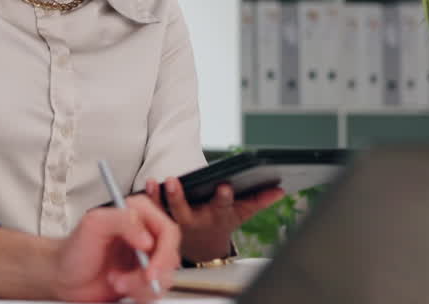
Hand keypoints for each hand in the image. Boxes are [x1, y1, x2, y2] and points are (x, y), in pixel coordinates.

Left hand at [50, 195, 180, 301]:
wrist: (64, 277)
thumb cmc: (73, 249)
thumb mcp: (93, 224)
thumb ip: (121, 220)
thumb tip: (147, 238)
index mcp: (136, 214)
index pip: (167, 230)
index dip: (163, 252)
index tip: (149, 268)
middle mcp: (144, 234)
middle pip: (170, 256)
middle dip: (150, 274)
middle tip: (130, 281)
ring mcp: (145, 258)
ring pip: (165, 276)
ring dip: (139, 285)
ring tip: (116, 281)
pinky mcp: (143, 278)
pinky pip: (156, 290)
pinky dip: (139, 294)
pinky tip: (121, 286)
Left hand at [146, 178, 284, 262]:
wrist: (203, 247)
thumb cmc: (222, 222)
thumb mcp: (242, 213)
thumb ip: (260, 200)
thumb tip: (280, 190)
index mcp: (217, 216)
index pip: (222, 206)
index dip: (223, 197)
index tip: (224, 186)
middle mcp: (196, 220)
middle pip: (187, 210)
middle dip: (180, 197)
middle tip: (174, 181)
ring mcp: (177, 222)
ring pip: (166, 210)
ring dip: (159, 197)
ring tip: (156, 181)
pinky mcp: (162, 220)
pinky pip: (154, 209)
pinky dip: (150, 197)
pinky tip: (148, 184)